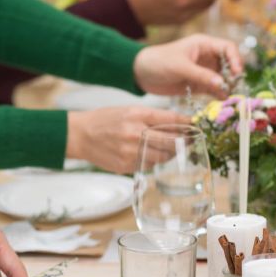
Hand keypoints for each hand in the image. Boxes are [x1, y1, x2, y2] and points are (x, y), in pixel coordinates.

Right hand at [66, 107, 189, 172]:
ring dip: (172, 154)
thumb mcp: (130, 110)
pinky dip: (155, 161)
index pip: (171, 119)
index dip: (187, 124)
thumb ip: (154, 116)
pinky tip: (153, 155)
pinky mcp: (126, 166)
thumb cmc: (106, 120)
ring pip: (163, 157)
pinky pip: (149, 165)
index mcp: (137, 115)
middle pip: (172, 140)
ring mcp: (131, 151)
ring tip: (174, 149)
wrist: (79, 135)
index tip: (196, 126)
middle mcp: (135, 133)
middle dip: (184, 141)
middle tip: (190, 140)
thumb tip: (180, 122)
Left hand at [134, 34, 242, 97]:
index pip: (228, 48)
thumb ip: (201, 75)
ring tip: (231, 98)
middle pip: (230, 65)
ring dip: (228, 88)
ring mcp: (205, 72)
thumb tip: (222, 84)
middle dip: (234, 76)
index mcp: (204, 45)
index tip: (237, 73)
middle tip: (235, 88)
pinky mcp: (200, 85)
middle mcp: (207, 57)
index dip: (236, 59)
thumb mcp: (180, 67)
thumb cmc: (158, 61)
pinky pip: (215, 90)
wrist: (140, 73)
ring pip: (224, 79)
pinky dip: (220, 96)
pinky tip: (222, 102)